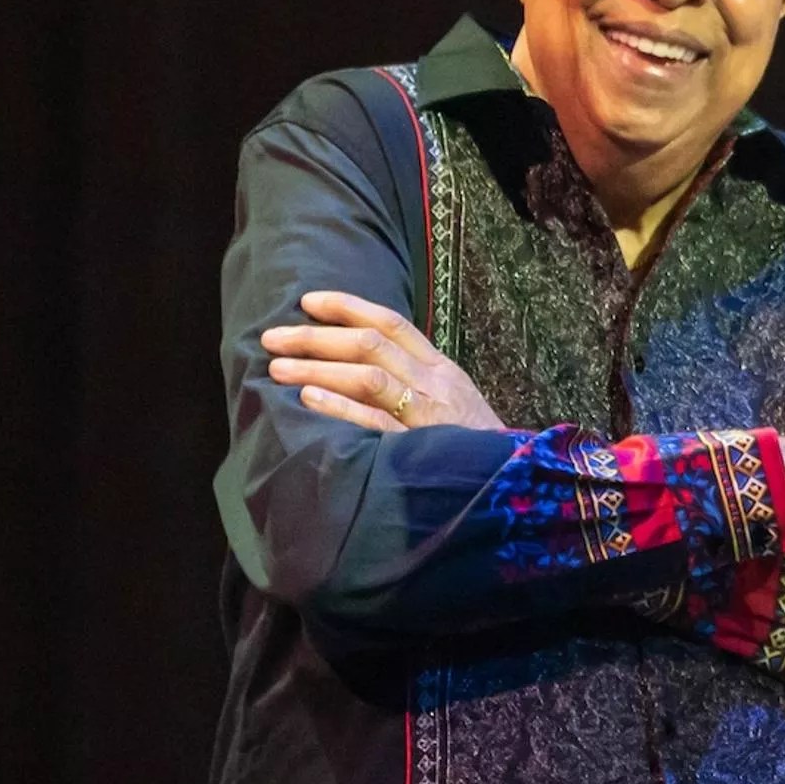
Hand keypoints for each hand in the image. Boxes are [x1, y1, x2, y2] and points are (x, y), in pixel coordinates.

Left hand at [264, 291, 502, 432]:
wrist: (510, 481)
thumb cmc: (471, 443)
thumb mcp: (452, 399)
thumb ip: (413, 379)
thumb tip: (359, 360)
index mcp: (440, 368)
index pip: (392, 323)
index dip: (348, 307)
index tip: (307, 302)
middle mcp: (434, 383)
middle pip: (371, 345)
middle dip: (317, 337)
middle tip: (274, 338)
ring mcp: (427, 413)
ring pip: (369, 376)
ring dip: (318, 368)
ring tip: (278, 368)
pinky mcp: (419, 447)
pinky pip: (375, 421)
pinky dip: (340, 407)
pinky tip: (308, 399)